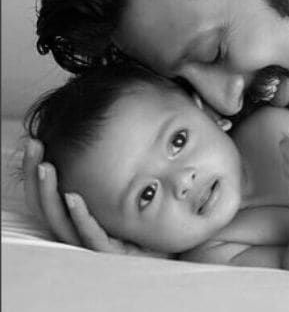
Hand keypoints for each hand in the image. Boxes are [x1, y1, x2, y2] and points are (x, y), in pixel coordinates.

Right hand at [22, 139, 149, 255]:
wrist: (164, 246)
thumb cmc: (137, 218)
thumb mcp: (119, 189)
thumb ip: (108, 168)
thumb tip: (107, 129)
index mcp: (74, 216)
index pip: (45, 194)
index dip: (34, 171)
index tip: (33, 144)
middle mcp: (77, 230)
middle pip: (46, 205)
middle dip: (37, 175)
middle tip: (33, 147)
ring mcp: (92, 241)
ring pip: (61, 221)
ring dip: (51, 192)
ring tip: (46, 167)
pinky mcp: (110, 252)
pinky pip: (90, 235)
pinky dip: (80, 216)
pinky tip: (73, 197)